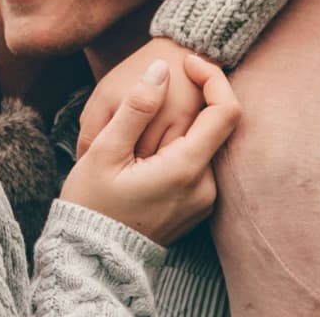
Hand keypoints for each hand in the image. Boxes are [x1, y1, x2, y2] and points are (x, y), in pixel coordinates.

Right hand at [59, 54, 241, 247]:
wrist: (92, 257)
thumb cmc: (92, 203)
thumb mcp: (104, 150)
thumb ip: (137, 107)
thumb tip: (161, 70)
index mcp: (186, 169)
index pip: (226, 111)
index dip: (213, 77)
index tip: (186, 62)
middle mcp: (205, 186)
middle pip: (214, 126)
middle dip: (187, 103)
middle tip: (148, 95)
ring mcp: (203, 200)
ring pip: (203, 145)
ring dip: (178, 128)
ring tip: (136, 134)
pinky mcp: (195, 207)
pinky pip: (195, 166)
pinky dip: (176, 149)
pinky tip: (143, 155)